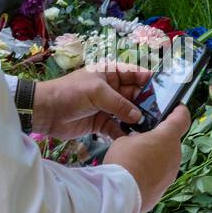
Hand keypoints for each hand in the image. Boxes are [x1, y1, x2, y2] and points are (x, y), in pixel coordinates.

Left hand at [31, 63, 150, 139]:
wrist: (45, 111)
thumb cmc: (70, 93)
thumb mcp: (97, 92)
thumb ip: (120, 104)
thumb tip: (139, 116)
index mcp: (110, 73)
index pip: (136, 74)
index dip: (150, 81)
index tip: (166, 91)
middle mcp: (111, 88)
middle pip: (135, 96)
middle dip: (147, 104)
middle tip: (161, 115)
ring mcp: (107, 106)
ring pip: (128, 113)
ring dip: (137, 120)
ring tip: (151, 129)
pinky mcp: (101, 123)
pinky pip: (118, 128)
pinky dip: (124, 133)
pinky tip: (134, 139)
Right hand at [103, 105, 191, 212]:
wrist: (120, 195)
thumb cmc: (122, 162)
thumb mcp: (123, 140)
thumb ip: (135, 138)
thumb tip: (137, 142)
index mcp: (167, 137)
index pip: (182, 118)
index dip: (180, 111)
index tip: (178, 108)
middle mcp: (174, 155)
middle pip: (171, 141)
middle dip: (159, 139)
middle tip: (142, 138)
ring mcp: (171, 173)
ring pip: (166, 159)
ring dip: (155, 157)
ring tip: (135, 160)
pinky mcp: (165, 188)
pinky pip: (160, 176)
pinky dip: (151, 173)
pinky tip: (135, 175)